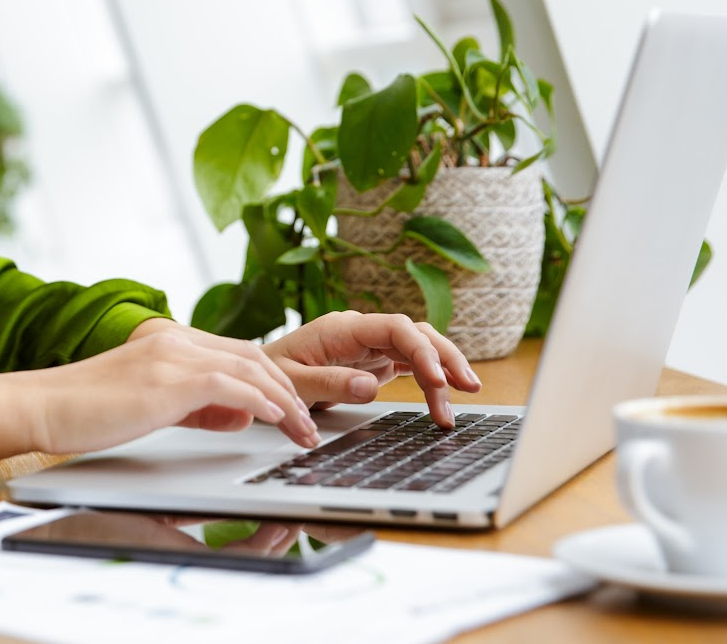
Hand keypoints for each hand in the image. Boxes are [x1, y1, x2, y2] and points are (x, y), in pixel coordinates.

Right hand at [17, 325, 320, 454]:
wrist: (39, 406)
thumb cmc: (85, 411)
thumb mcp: (151, 407)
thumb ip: (197, 407)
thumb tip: (241, 415)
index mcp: (168, 340)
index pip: (236, 354)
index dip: (271, 382)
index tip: (292, 412)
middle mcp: (173, 339)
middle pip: (251, 357)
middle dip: (287, 391)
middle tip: (307, 425)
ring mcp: (169, 355)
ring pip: (247, 368)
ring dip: (282, 401)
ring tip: (301, 430)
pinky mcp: (165, 379)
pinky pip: (228, 385)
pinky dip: (259, 401)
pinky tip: (275, 420)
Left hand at [262, 311, 480, 427]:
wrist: (258, 374)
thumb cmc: (271, 373)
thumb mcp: (292, 382)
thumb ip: (329, 382)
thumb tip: (370, 387)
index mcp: (343, 328)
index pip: (395, 327)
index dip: (421, 349)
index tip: (438, 379)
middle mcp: (362, 332)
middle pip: (416, 333)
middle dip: (445, 357)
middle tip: (468, 387)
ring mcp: (370, 346)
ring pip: (418, 348)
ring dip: (443, 370)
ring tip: (462, 400)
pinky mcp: (373, 362)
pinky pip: (409, 365)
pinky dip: (429, 381)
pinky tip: (443, 399)